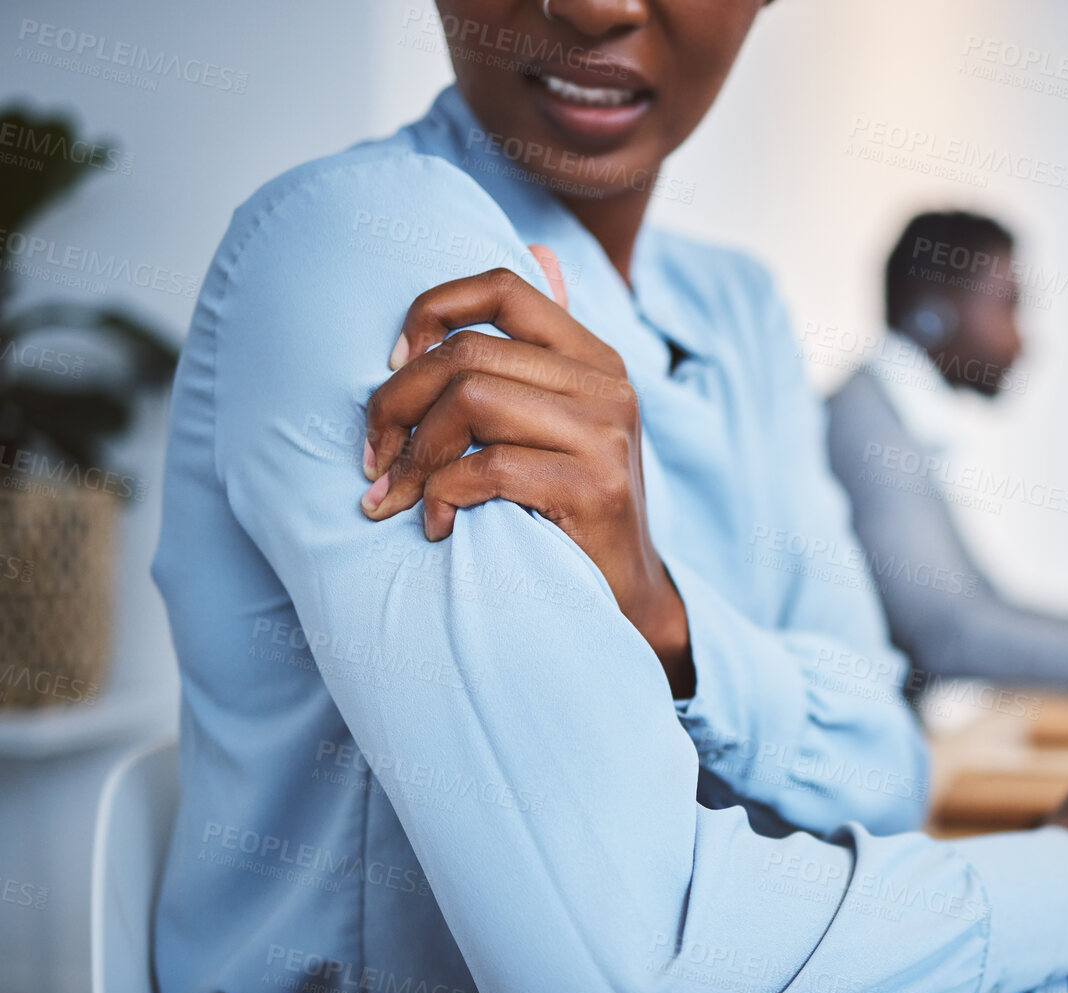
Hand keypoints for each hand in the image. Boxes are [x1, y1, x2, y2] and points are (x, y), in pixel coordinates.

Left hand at [359, 247, 694, 697]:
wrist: (627, 598)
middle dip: (396, 403)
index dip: (432, 311)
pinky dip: (443, 496)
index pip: (504, 288)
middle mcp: (608, 385)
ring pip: (472, 401)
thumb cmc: (573, 509)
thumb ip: (545, 347)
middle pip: (468, 353)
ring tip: (397, 496)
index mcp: (596, 357)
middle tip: (371, 457)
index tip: (394, 363)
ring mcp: (607, 435)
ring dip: (415, 455)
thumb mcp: (566, 420)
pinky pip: (488, 468)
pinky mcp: (596, 487)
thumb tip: (541, 249)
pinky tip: (439, 525)